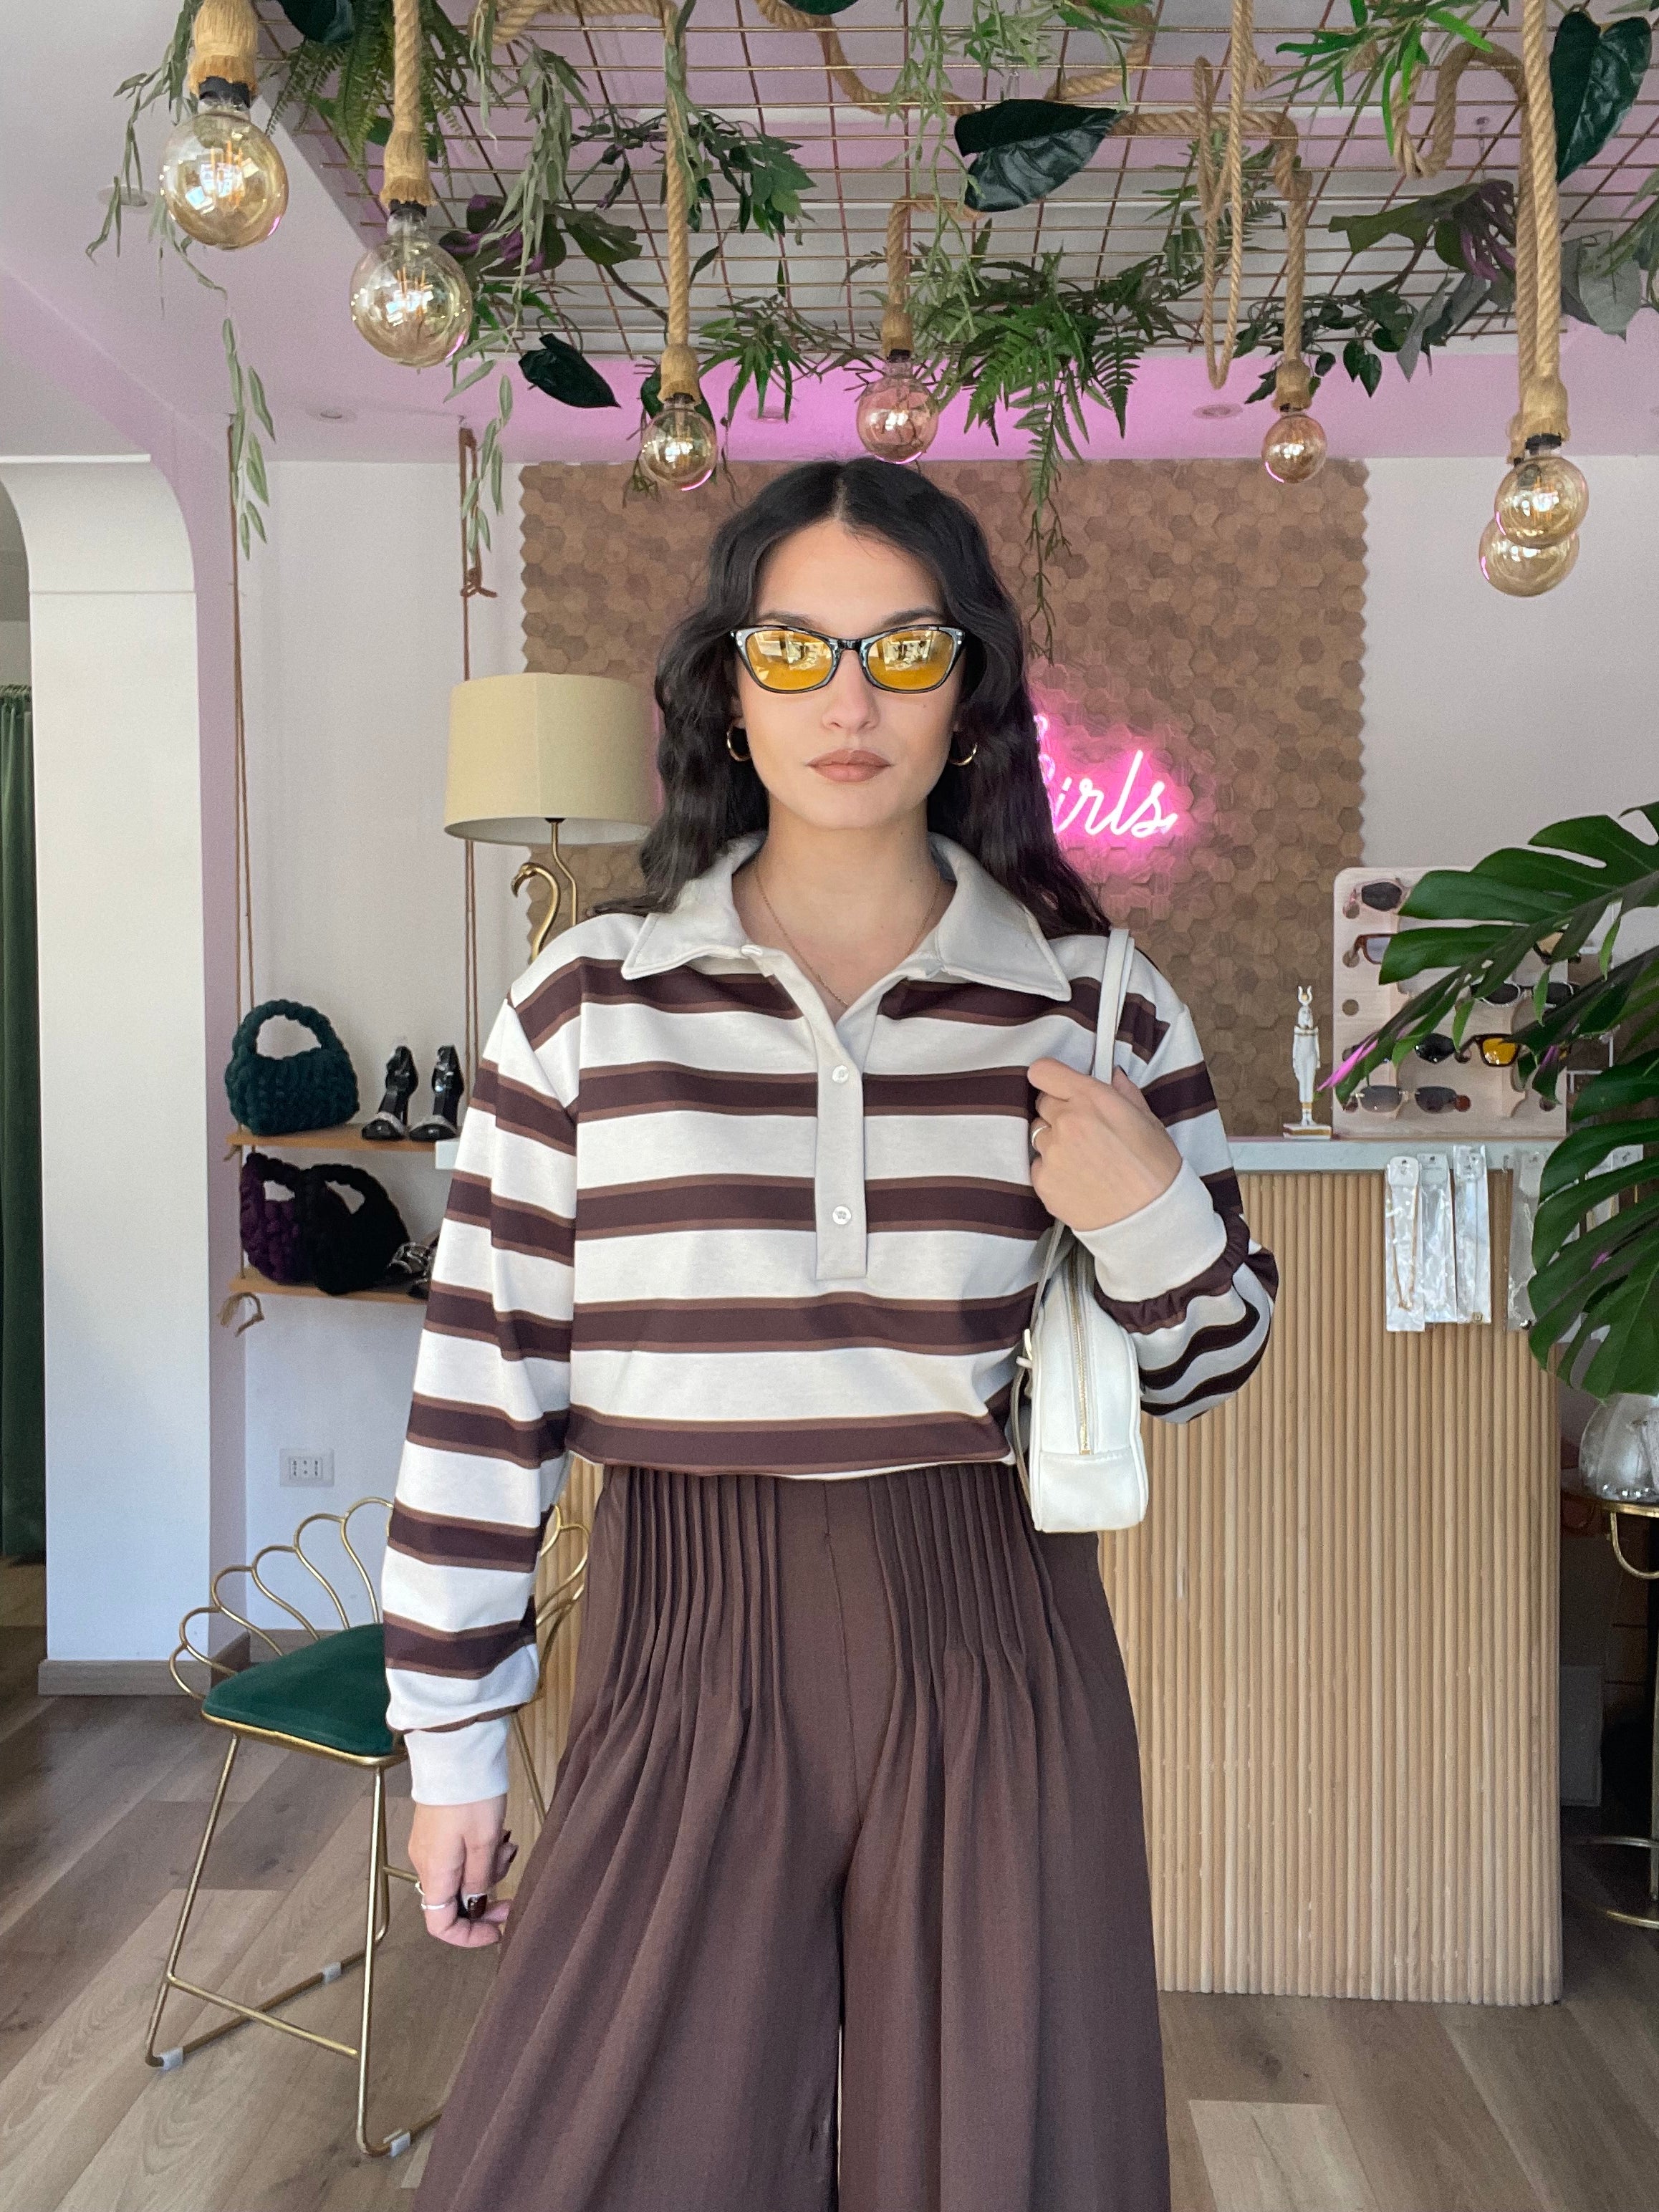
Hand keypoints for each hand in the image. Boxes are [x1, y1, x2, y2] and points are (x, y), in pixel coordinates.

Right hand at [408, 1796, 516, 1947]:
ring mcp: (430, 1844)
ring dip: (488, 1869)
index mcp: (435, 1871)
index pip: (440, 1924)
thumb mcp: (485, 1841)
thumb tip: (474, 1905)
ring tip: (508, 1845)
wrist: (456, 1751)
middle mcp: (426, 1862)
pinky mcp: (437, 1828)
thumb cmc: (471, 1795)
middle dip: (486, 1897)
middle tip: (513, 1890)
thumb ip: (480, 1878)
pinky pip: (459, 1854)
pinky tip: (499, 1834)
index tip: (498, 1929)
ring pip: (460, 1875)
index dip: (469, 1936)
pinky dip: (481, 1852)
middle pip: (453, 1901)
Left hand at [1026, 1058, 1182, 1234]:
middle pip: (1043, 1104)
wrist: (1151, 1221)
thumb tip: (1112, 1076)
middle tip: (1085, 1132)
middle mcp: (1067, 1121)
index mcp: (1092, 1099)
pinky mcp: (1043, 1181)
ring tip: (1086, 1161)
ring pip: (1040, 1136)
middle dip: (1060, 1113)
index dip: (1051, 1078)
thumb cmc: (1157, 1172)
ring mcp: (1052, 1152)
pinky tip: (1080, 1181)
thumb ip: (1124, 1094)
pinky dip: (1053, 1171)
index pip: (1044, 1072)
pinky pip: (1039, 1166)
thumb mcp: (1149, 1122)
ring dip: (1056, 1143)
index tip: (1058, 1086)